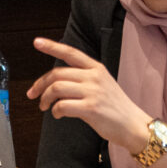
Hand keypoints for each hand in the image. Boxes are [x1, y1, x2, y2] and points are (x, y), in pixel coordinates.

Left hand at [26, 37, 152, 152]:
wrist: (133, 125)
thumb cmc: (115, 107)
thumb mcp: (102, 84)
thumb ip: (83, 79)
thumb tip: (56, 83)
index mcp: (96, 68)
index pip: (70, 52)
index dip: (52, 46)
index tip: (37, 42)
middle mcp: (94, 77)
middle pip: (57, 74)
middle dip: (40, 84)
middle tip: (33, 94)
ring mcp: (93, 92)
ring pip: (56, 88)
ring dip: (45, 98)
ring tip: (44, 106)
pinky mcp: (91, 108)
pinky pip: (62, 106)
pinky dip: (55, 111)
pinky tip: (58, 114)